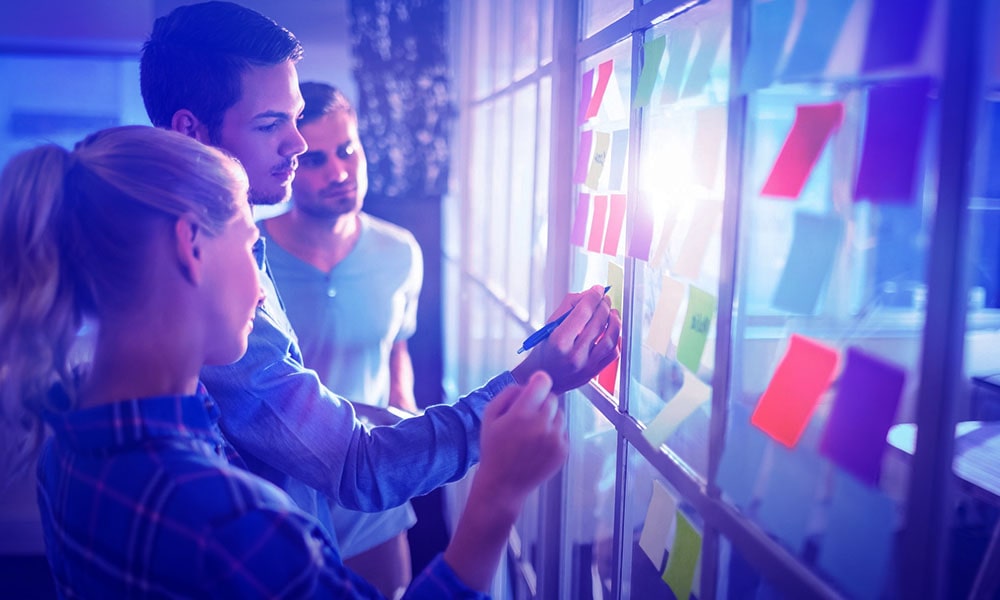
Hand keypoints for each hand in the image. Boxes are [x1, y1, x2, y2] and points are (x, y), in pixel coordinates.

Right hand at [476, 371, 567, 506]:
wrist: (503, 484)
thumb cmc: (494, 448)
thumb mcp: (489, 416)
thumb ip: (508, 394)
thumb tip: (527, 384)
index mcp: (522, 414)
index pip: (543, 382)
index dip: (537, 381)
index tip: (533, 386)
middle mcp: (542, 425)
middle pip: (552, 398)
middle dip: (540, 403)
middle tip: (527, 416)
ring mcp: (555, 439)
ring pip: (559, 414)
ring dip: (548, 418)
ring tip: (531, 433)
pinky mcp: (563, 451)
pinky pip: (563, 431)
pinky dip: (553, 434)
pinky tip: (537, 445)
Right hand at [511, 285, 620, 392]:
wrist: (544, 377)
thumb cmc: (545, 350)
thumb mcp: (549, 326)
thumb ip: (569, 307)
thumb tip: (590, 295)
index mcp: (559, 341)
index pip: (583, 312)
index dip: (593, 297)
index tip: (597, 290)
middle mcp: (574, 355)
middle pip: (598, 323)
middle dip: (604, 306)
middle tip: (604, 299)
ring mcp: (586, 366)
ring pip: (610, 338)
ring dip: (614, 321)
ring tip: (612, 313)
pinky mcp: (594, 372)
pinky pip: (613, 354)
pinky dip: (616, 339)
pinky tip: (612, 331)